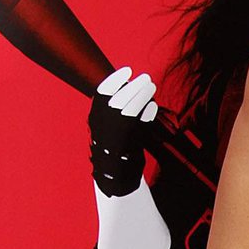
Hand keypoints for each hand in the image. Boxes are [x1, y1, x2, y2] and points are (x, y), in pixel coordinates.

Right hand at [90, 64, 157, 197]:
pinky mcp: (126, 151)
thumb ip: (117, 107)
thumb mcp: (110, 125)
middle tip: (147, 78)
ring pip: (128, 113)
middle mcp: (101, 128)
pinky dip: (146, 116)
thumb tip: (132, 84)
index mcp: (95, 119)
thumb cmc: (115, 146)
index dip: (115, 80)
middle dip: (133, 87)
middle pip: (117, 102)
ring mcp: (113, 140)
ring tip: (152, 87)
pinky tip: (153, 106)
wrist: (115, 178)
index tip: (128, 70)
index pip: (102, 95)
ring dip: (142, 97)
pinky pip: (138, 130)